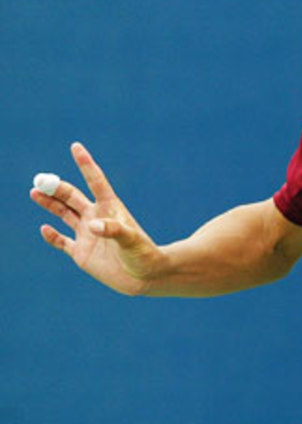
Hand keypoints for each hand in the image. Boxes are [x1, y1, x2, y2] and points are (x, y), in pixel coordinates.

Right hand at [31, 142, 162, 294]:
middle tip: (40, 180)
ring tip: (34, 192)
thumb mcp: (132, 240)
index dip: (86, 164)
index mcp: (110, 209)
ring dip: (50, 204)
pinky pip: (61, 242)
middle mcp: (96, 218)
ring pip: (63, 214)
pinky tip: (45, 229)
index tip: (76, 146)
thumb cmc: (144, 254)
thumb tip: (92, 225)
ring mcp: (87, 235)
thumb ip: (113, 230)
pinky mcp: (81, 253)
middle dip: (57, 188)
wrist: (146, 277)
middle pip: (72, 197)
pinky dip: (51, 236)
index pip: (95, 182)